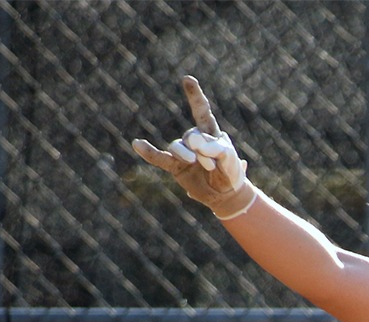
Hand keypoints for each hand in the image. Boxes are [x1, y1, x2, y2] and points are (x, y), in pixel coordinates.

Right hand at [132, 76, 257, 218]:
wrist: (225, 195)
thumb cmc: (231, 173)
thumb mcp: (231, 161)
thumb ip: (218, 150)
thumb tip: (196, 144)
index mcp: (211, 133)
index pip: (202, 112)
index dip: (195, 96)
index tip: (187, 79)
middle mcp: (195, 139)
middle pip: (191, 136)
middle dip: (201, 150)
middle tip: (211, 165)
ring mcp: (184, 152)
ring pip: (176, 147)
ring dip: (184, 155)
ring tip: (193, 163)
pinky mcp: (176, 166)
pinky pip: (160, 158)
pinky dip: (149, 153)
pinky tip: (137, 144)